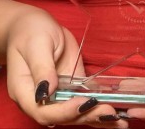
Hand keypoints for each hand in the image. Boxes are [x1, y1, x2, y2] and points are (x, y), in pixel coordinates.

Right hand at [3, 8, 128, 125]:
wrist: (33, 25)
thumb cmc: (29, 31)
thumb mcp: (36, 45)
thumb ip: (41, 68)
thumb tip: (46, 92)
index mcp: (25, 91)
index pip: (43, 111)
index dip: (64, 112)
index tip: (83, 103)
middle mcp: (41, 99)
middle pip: (63, 117)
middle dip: (86, 116)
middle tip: (109, 112)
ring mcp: (57, 95)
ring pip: (76, 114)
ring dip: (96, 118)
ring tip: (119, 121)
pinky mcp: (71, 88)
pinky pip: (84, 102)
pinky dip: (98, 108)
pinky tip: (116, 114)